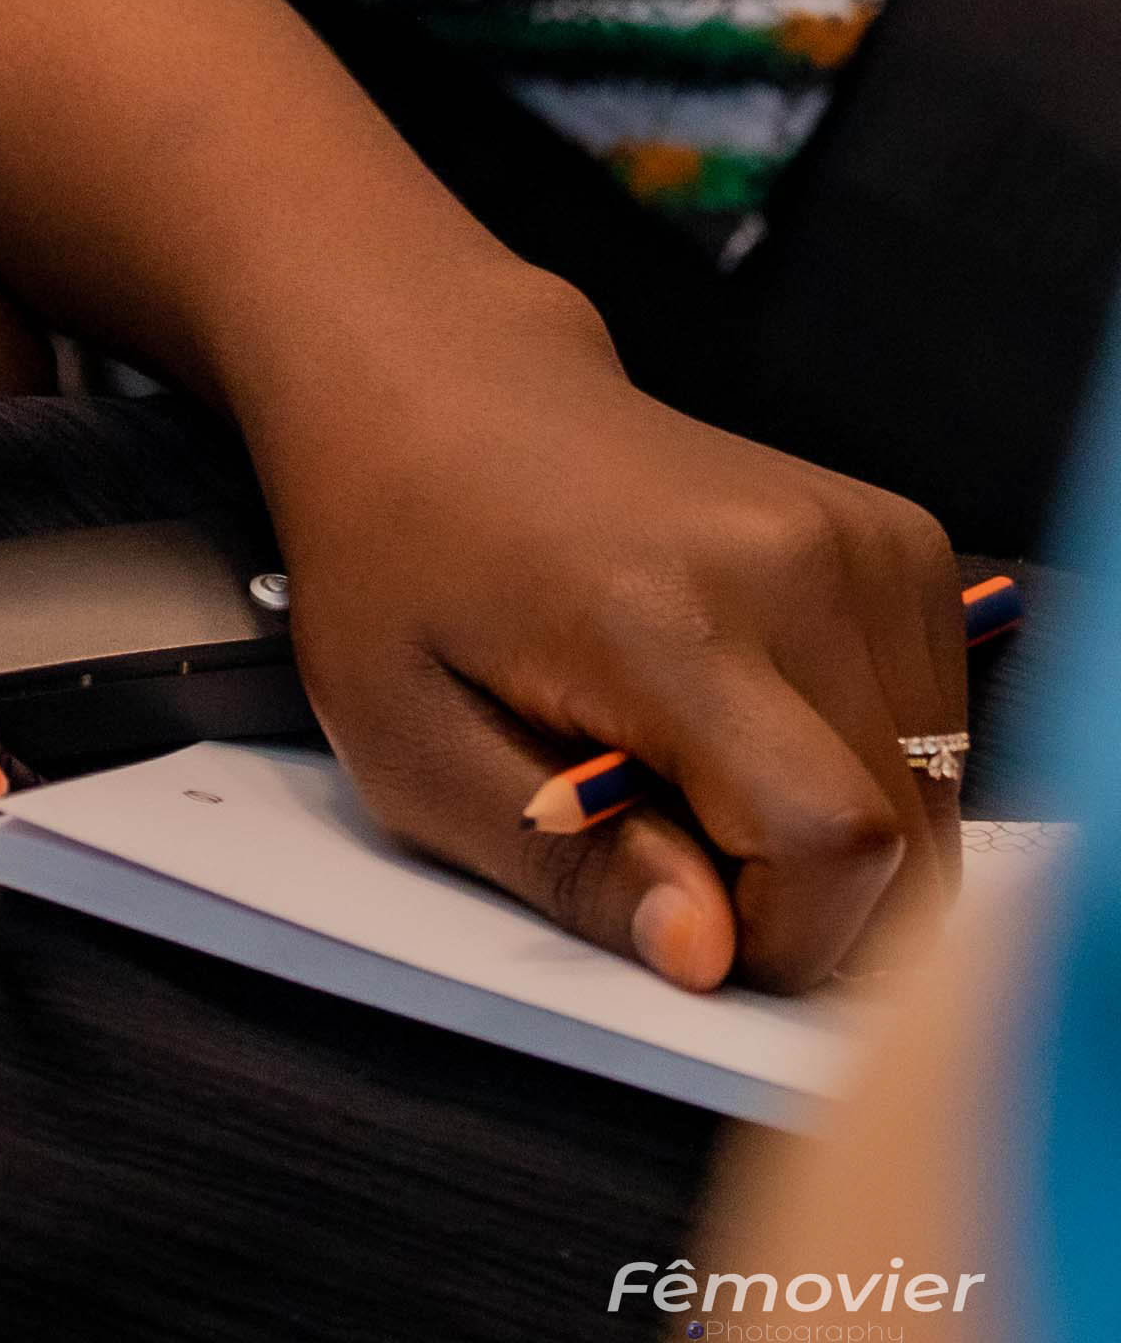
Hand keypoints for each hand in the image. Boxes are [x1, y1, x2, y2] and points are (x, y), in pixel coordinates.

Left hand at [249, 277, 969, 996]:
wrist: (439, 384)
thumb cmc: (401, 555)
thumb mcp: (411, 742)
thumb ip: (570, 867)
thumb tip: (708, 958)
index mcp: (663, 614)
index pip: (835, 837)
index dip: (786, 935)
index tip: (692, 920)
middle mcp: (791, 563)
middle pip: (909, 833)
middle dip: (814, 901)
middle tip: (677, 843)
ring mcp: (858, 538)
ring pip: (938, 790)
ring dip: (840, 829)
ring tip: (700, 767)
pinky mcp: (894, 536)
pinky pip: (940, 722)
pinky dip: (869, 761)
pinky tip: (754, 716)